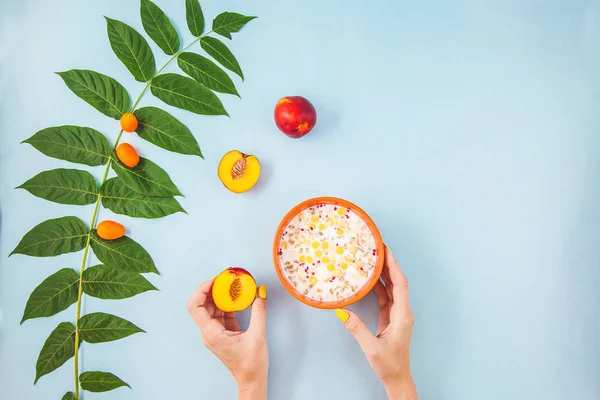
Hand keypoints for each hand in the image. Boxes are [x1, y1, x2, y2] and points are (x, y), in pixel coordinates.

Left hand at [187, 279, 267, 399]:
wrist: (252, 380)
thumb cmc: (252, 364)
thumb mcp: (258, 335)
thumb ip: (259, 311)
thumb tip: (260, 291)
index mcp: (211, 333)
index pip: (195, 306)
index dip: (202, 290)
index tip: (216, 280)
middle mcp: (209, 332)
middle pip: (202, 305)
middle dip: (212, 289)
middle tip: (225, 279)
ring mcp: (215, 333)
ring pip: (211, 309)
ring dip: (220, 296)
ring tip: (231, 285)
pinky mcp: (223, 333)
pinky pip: (221, 314)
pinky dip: (228, 304)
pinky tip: (237, 298)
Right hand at [336, 248, 417, 399]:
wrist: (397, 377)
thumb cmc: (389, 364)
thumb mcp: (371, 348)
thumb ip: (357, 329)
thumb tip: (342, 312)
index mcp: (402, 315)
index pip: (400, 285)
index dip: (394, 266)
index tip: (386, 251)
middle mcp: (403, 311)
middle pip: (397, 282)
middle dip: (389, 264)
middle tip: (377, 247)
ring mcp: (398, 314)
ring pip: (392, 287)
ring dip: (384, 273)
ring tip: (372, 258)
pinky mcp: (391, 317)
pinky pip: (386, 296)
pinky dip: (379, 285)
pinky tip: (369, 278)